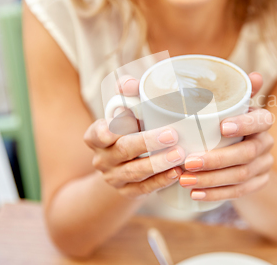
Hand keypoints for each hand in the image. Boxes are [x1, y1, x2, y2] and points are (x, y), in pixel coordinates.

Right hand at [84, 76, 184, 198]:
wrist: (126, 164)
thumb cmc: (131, 128)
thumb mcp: (126, 110)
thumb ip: (128, 93)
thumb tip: (131, 84)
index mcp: (97, 136)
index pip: (96, 133)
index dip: (105, 130)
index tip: (121, 123)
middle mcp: (102, 158)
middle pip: (123, 150)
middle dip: (147, 142)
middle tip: (172, 135)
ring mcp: (114, 177)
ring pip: (135, 171)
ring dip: (158, 163)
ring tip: (180, 154)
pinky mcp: (128, 192)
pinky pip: (144, 188)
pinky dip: (161, 181)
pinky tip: (177, 172)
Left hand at [179, 73, 274, 200]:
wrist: (249, 155)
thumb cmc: (230, 121)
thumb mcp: (231, 105)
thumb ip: (235, 90)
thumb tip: (253, 74)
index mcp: (262, 120)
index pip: (261, 120)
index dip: (244, 124)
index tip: (221, 126)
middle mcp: (267, 143)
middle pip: (247, 153)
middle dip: (216, 159)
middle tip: (188, 162)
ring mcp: (264, 165)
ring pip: (241, 176)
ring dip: (211, 180)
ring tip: (185, 180)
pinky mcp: (259, 183)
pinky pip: (240, 192)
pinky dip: (216, 194)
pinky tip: (195, 194)